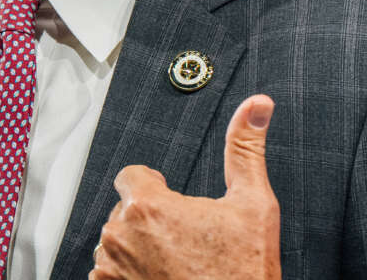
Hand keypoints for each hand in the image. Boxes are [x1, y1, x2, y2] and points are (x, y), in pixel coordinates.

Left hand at [91, 94, 280, 279]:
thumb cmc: (244, 273)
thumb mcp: (254, 205)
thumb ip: (246, 148)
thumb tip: (257, 105)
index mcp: (148, 206)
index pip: (131, 175)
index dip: (155, 185)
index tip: (174, 203)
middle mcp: (119, 238)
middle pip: (125, 212)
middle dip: (150, 221)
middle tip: (186, 241)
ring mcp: (110, 273)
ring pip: (117, 246)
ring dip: (138, 250)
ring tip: (177, 265)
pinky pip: (110, 277)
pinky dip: (131, 278)